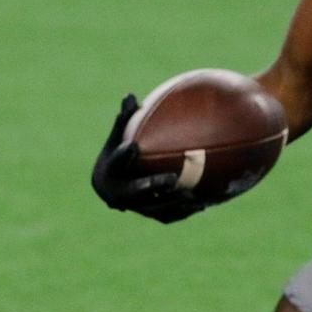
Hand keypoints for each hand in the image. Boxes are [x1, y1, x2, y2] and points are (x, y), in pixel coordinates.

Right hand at [91, 94, 205, 223]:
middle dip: (152, 187)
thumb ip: (125, 119)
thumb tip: (130, 95)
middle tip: (172, 178)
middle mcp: (118, 194)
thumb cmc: (121, 152)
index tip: (134, 146)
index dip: (123, 156)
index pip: (115, 164)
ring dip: (172, 204)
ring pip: (153, 209)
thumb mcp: (119, 136)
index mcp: (109, 172)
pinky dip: (182, 212)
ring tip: (192, 195)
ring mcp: (134, 207)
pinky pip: (166, 216)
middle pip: (135, 193)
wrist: (113, 184)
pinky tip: (203, 203)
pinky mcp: (149, 213)